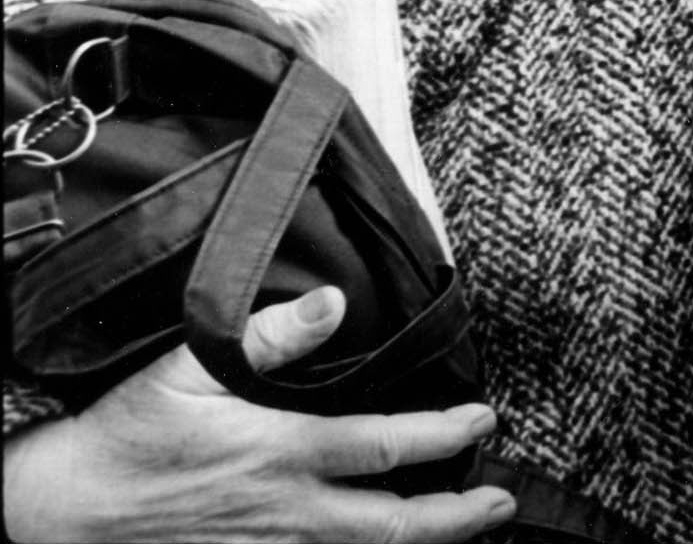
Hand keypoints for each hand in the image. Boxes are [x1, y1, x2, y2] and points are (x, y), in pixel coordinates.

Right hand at [1, 287, 513, 543]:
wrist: (64, 510)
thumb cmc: (126, 437)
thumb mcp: (190, 369)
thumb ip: (269, 336)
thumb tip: (331, 302)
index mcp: (281, 453)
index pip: (385, 445)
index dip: (444, 434)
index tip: (483, 420)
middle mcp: (285, 511)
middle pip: (392, 524)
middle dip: (456, 516)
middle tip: (499, 503)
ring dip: (419, 542)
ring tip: (463, 527)